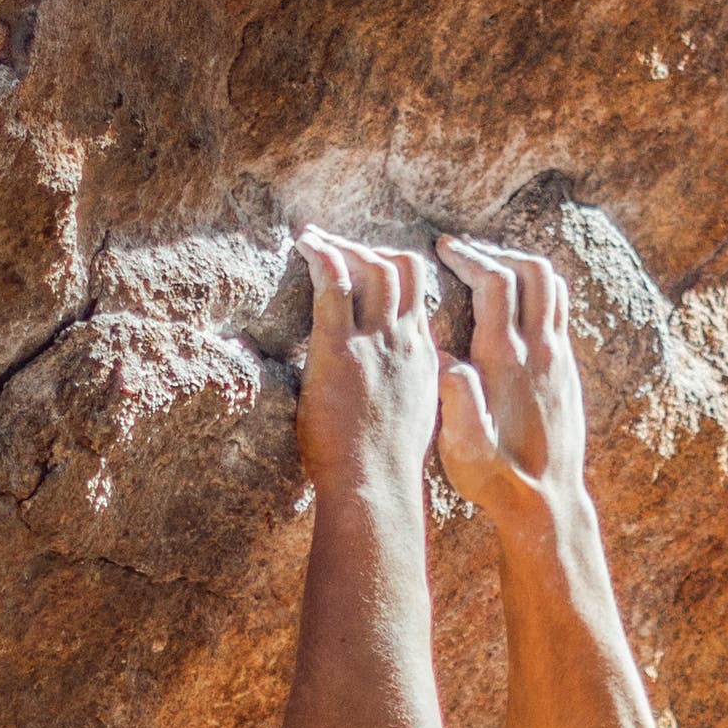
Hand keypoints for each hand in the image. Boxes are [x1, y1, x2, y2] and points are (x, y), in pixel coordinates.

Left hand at [293, 230, 438, 516]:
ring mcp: (376, 344)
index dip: (396, 272)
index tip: (370, 267)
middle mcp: (405, 343)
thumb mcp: (411, 425)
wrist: (375, 489)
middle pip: (404, 270)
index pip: (419, 298)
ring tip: (316, 239)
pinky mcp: (340, 349)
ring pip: (375, 268)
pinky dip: (321, 255)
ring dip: (344, 245)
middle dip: (372, 249)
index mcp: (424, 360)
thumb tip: (391, 390)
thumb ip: (406, 395)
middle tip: (340, 246)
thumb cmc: (385, 471)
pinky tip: (303, 244)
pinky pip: (335, 283)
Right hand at [437, 233, 592, 541]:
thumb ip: (455, 402)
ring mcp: (557, 359)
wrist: (546, 503)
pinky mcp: (567, 372)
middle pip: (531, 272)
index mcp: (505, 360)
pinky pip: (560, 311)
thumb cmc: (496, 478)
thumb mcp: (463, 448)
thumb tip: (444, 360)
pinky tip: (515, 304)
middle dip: (496, 252)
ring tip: (490, 267)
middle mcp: (538, 351)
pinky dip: (537, 292)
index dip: (470, 256)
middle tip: (465, 251)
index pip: (496, 283)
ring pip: (551, 287)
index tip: (445, 247)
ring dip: (521, 267)